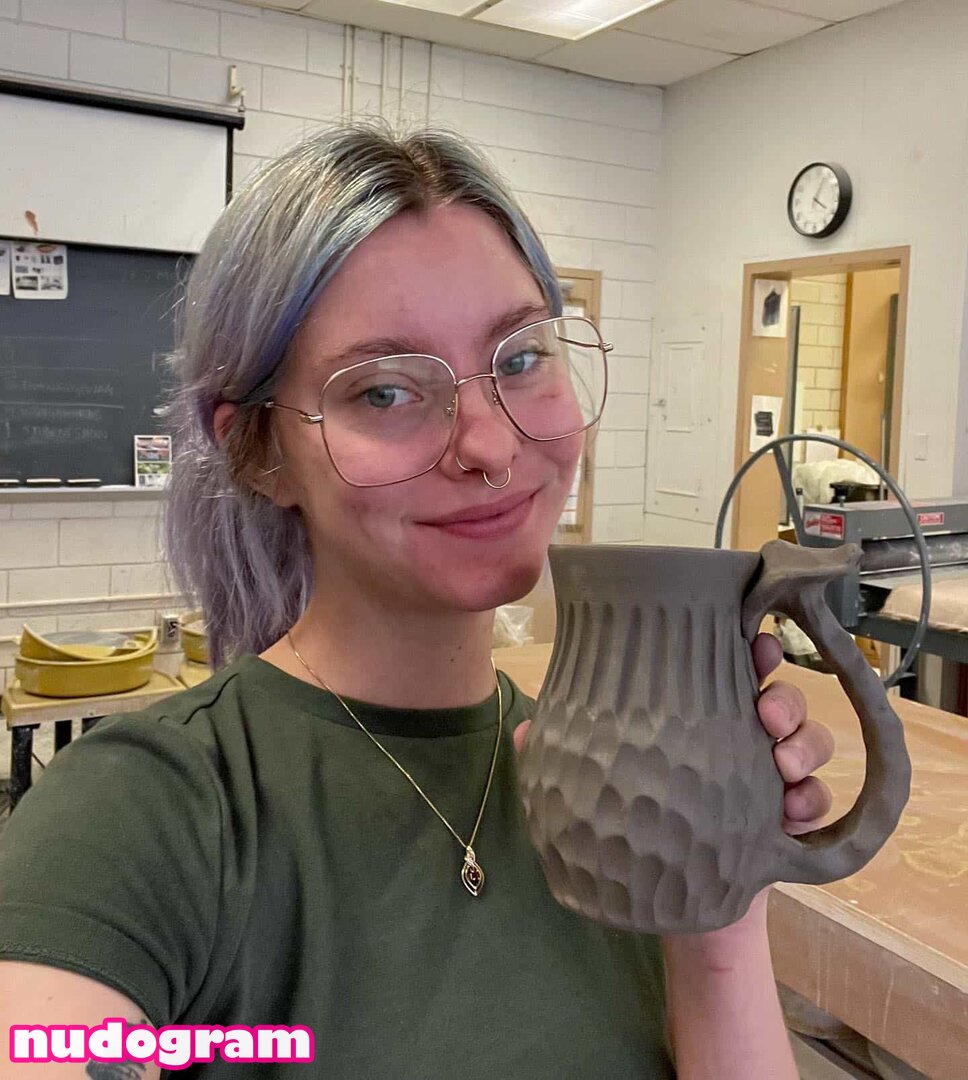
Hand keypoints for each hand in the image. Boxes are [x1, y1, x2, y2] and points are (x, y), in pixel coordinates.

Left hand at [513, 633, 834, 834]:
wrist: (664, 908)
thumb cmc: (628, 829)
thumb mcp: (587, 789)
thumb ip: (561, 757)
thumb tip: (520, 732)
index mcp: (696, 717)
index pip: (728, 667)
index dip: (749, 648)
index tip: (751, 641)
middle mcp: (739, 738)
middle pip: (780, 696)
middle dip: (784, 697)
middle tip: (767, 716)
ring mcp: (769, 778)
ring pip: (810, 741)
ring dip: (805, 745)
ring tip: (782, 764)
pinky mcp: (788, 823)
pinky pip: (819, 802)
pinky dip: (812, 801)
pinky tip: (791, 812)